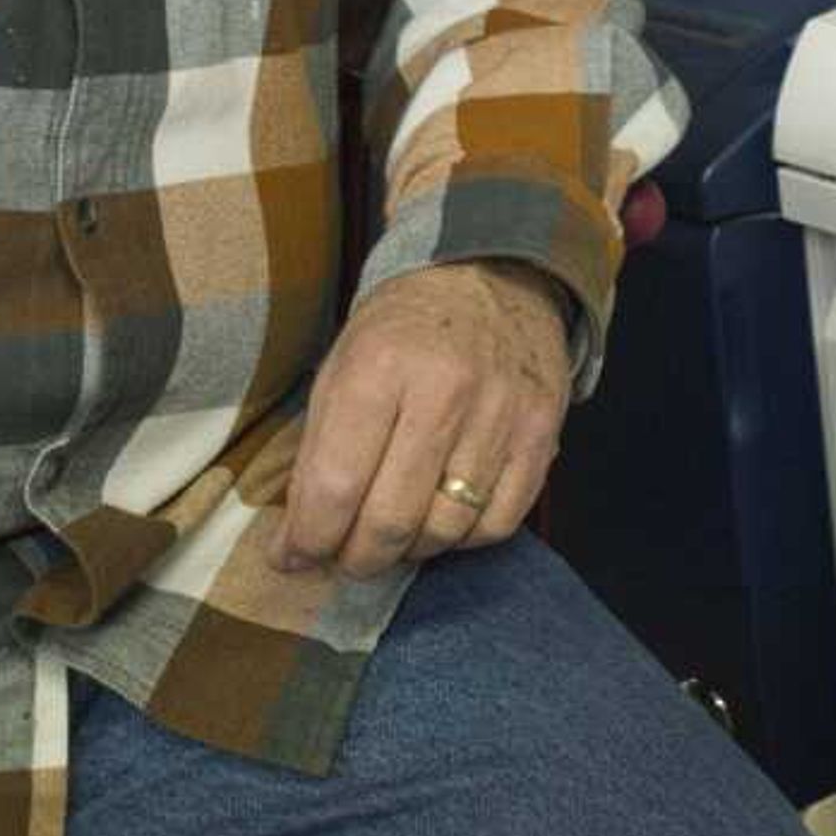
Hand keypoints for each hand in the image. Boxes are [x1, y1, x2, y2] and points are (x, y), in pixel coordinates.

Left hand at [278, 261, 571, 578]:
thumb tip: (297, 543)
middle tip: (343, 560)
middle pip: (391, 520)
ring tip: (391, 540)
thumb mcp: (341, 367)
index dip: (308, 539)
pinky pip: (499, 523)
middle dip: (356, 559)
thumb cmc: (402, 330)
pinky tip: (442, 520)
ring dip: (409, 553)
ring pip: (446, 530)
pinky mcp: (542, 430)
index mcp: (379, 366)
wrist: (491, 275)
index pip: (335, 485)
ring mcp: (500, 413)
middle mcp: (443, 390)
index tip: (293, 558)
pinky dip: (463, 540)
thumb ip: (317, 453)